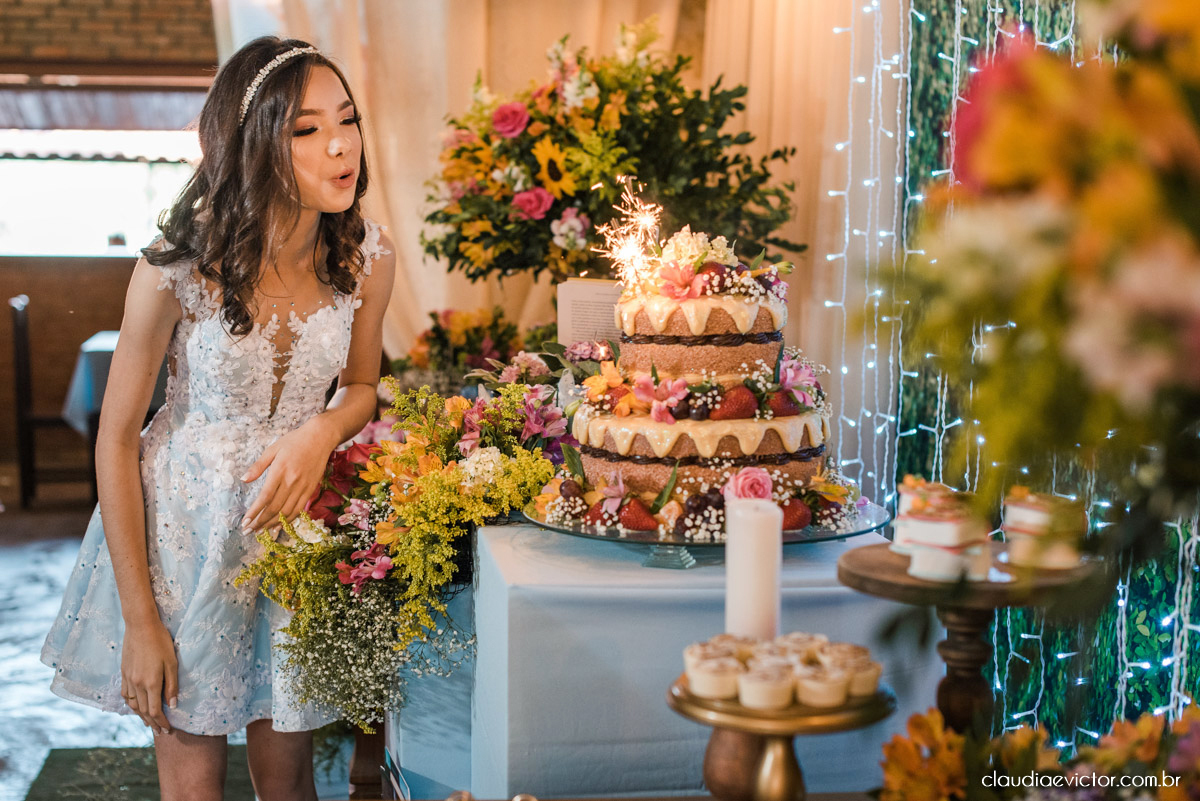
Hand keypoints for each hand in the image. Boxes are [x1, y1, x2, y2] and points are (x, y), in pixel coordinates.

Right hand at [121, 618, 177, 734]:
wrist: (140, 626)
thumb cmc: (161, 642)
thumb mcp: (172, 663)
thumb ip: (172, 685)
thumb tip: (173, 705)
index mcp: (151, 683)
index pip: (156, 711)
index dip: (161, 723)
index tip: (167, 730)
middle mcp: (137, 684)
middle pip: (144, 711)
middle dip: (152, 723)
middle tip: (160, 733)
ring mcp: (128, 679)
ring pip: (133, 705)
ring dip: (141, 716)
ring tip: (149, 723)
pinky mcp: (123, 673)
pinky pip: (125, 695)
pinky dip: (131, 704)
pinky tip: (136, 707)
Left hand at [240, 419, 334, 534]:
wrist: (320, 437)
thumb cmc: (295, 440)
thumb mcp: (273, 449)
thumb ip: (258, 466)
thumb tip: (243, 480)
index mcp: (280, 471)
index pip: (265, 497)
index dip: (255, 511)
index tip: (245, 521)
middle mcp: (292, 481)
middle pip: (275, 508)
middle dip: (260, 522)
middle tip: (249, 530)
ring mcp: (303, 486)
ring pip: (287, 511)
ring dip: (273, 523)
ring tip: (261, 531)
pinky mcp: (311, 489)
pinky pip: (299, 508)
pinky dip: (289, 519)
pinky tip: (279, 524)